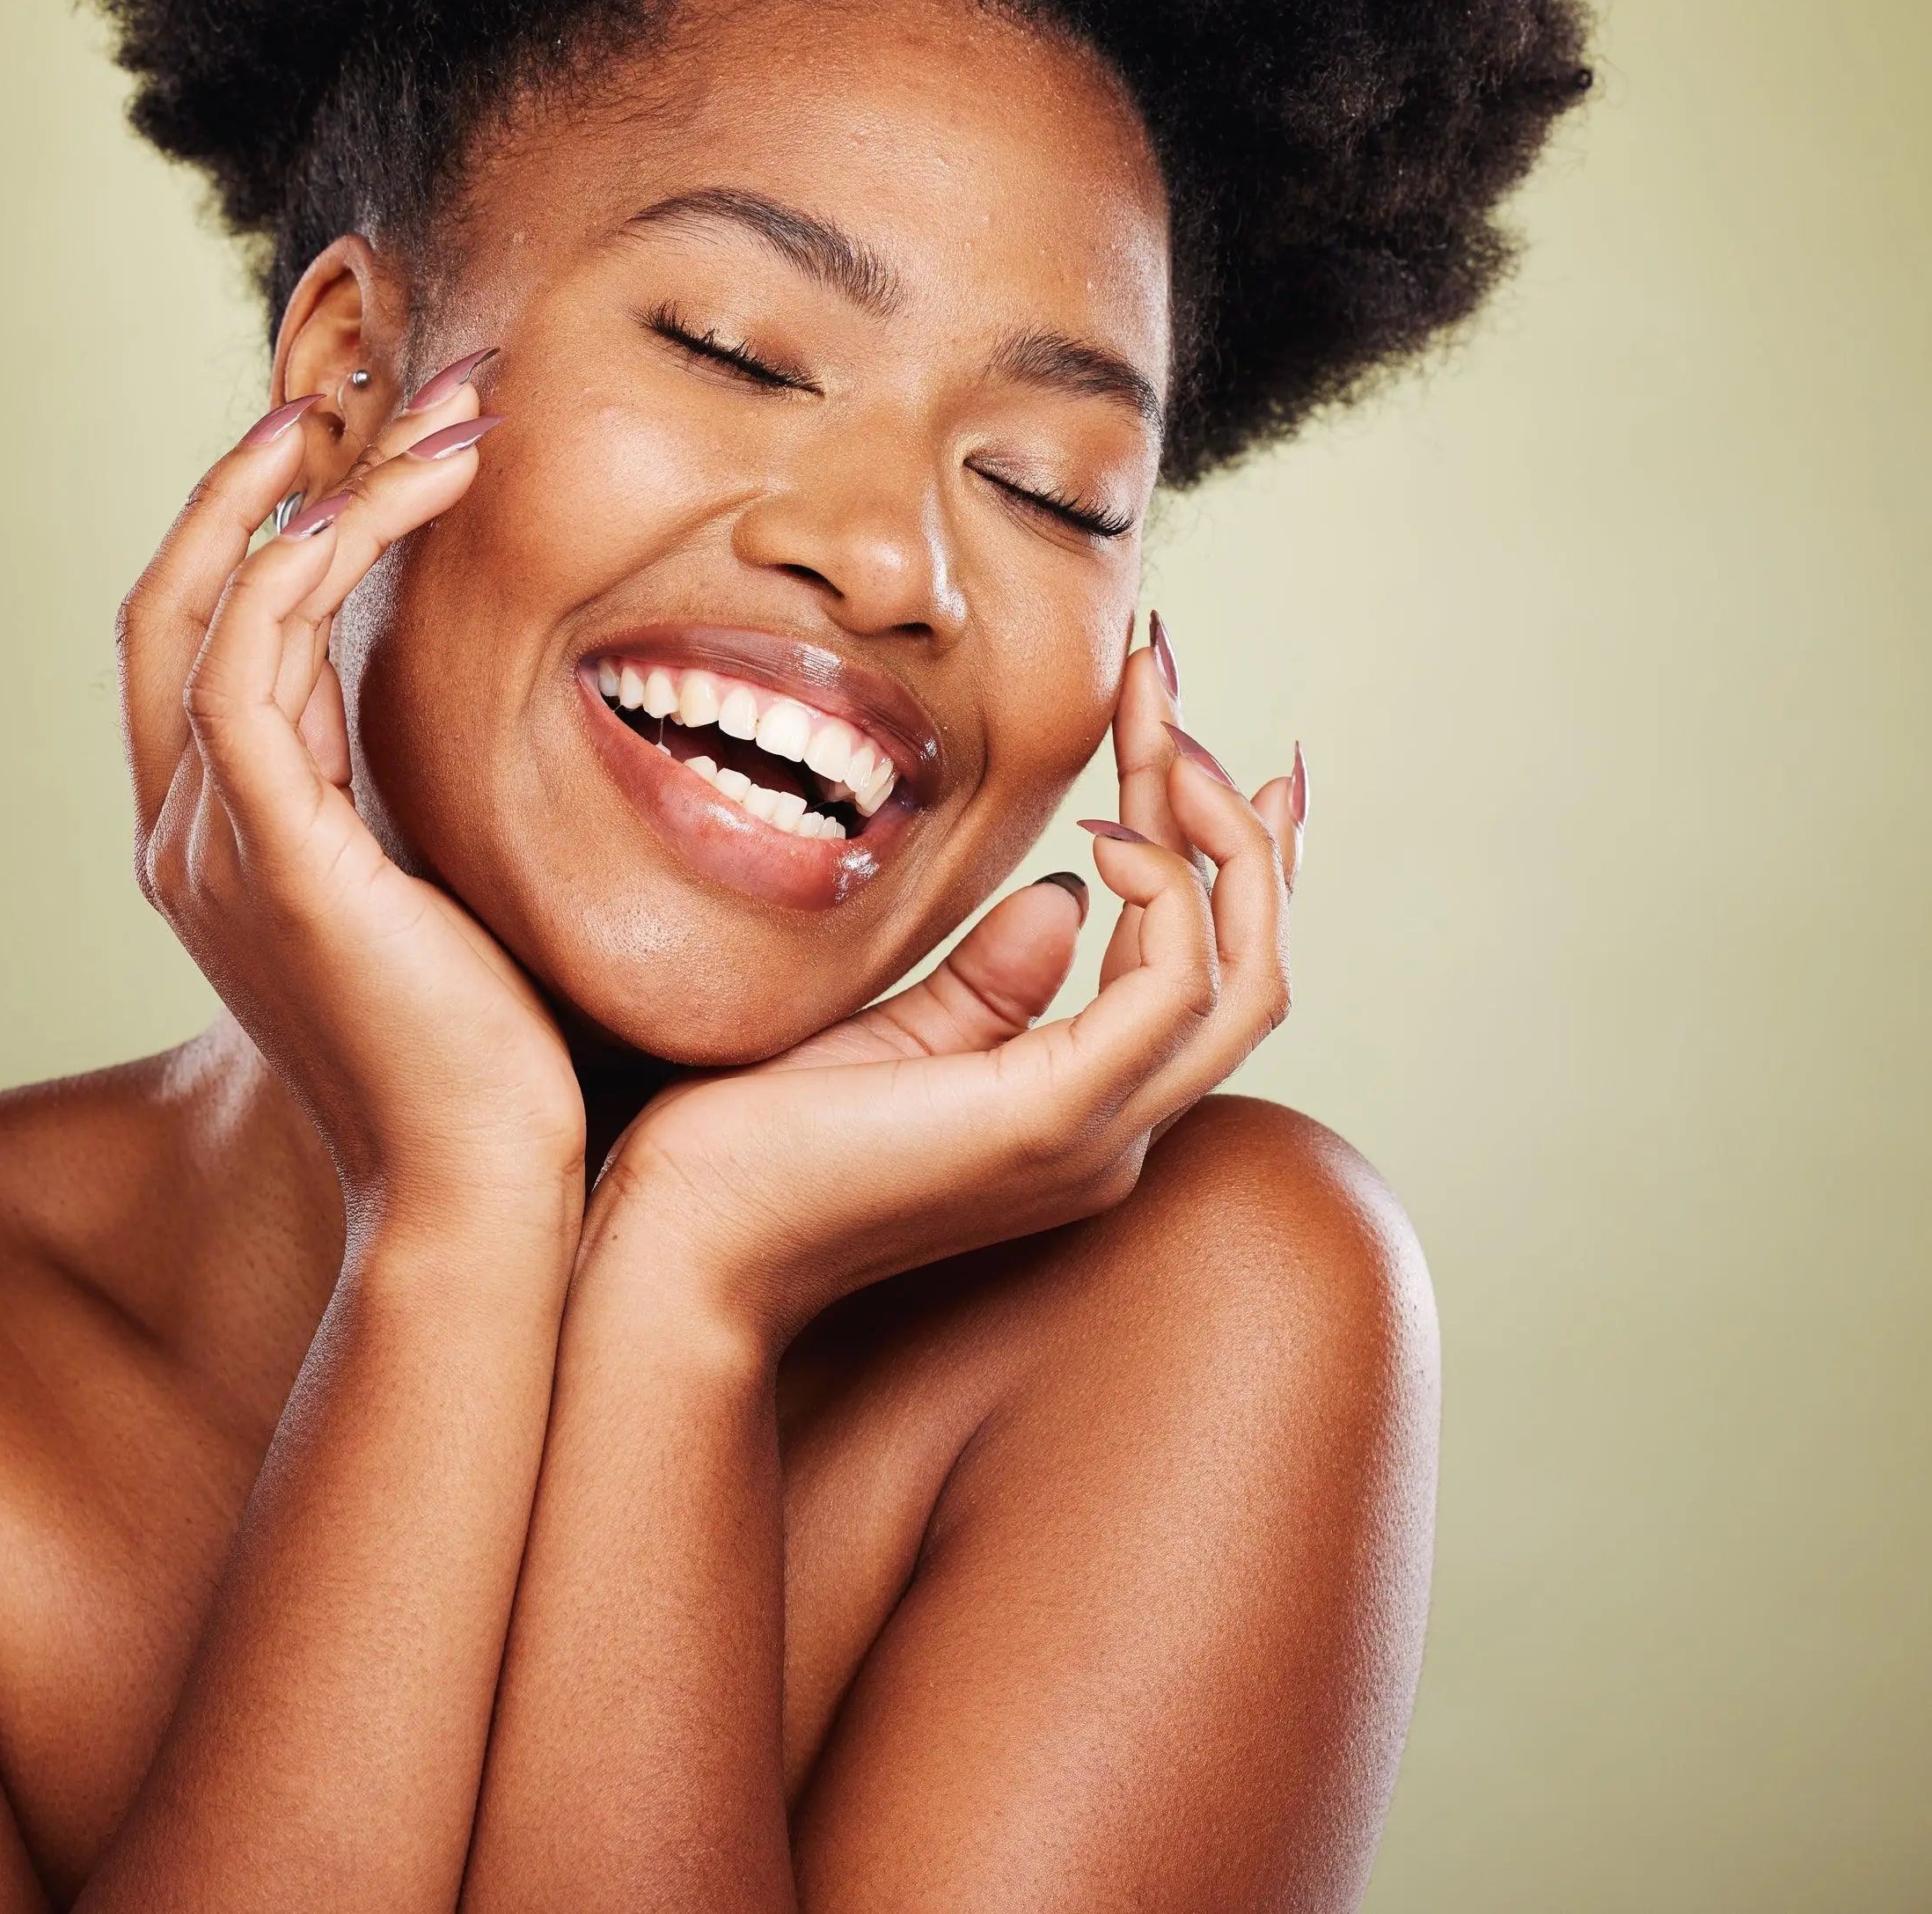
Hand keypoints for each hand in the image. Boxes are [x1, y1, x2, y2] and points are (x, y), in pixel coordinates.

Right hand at [120, 374, 583, 1230]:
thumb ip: (419, 810)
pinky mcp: (272, 858)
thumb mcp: (445, 900)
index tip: (362, 433)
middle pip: (175, 595)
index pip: (196, 637)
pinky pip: (253, 660)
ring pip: (223, 603)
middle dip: (273, 470)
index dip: (255, 522)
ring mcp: (213, 848)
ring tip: (456, 409)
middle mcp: (189, 838)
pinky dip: (313, 559)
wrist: (488, 1196)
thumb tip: (493, 728)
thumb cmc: (497, 1065)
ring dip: (335, 487)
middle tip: (399, 376)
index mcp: (222, 847)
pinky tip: (404, 495)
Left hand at [588, 626, 1301, 1343]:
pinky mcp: (1051, 1120)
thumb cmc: (752, 1146)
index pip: (1199, 972)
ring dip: (1220, 836)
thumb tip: (1067, 893)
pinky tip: (1109, 827)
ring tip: (1160, 733)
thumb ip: (988, 981)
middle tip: (1168, 685)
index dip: (1216, 852)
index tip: (1186, 731)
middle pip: (1251, 966)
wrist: (680, 1246)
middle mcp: (1114, 1135)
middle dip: (1235, 819)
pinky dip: (1166, 891)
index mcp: (1080, 1114)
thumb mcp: (892, 1035)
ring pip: (1246, 977)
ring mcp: (1095, 1136)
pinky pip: (1173, 986)